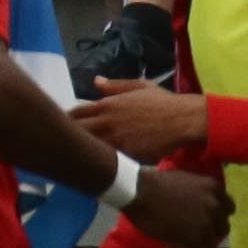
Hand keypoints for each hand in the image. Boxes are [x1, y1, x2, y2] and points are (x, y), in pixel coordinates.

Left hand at [71, 76, 205, 159]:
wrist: (183, 121)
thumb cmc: (162, 102)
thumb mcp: (140, 87)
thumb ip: (115, 85)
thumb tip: (96, 81)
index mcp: (107, 105)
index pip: (75, 114)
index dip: (67, 121)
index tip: (64, 126)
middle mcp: (107, 123)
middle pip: (77, 133)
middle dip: (70, 137)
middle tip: (68, 144)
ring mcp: (116, 142)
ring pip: (90, 149)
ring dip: (85, 152)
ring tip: (81, 156)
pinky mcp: (126, 157)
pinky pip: (108, 162)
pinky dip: (102, 163)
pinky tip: (100, 166)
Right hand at [121, 158, 230, 247]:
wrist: (140, 192)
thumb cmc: (156, 182)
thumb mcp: (186, 180)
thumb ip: (199, 193)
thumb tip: (198, 208)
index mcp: (214, 187)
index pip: (227, 207)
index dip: (216, 216)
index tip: (205, 220)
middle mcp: (215, 205)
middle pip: (222, 226)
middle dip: (209, 232)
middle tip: (192, 236)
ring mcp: (207, 222)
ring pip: (210, 242)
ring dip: (196, 246)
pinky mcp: (195, 238)